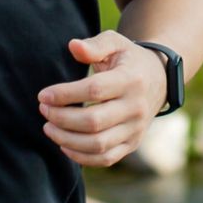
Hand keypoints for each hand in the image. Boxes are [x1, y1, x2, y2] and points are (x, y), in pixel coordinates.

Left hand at [36, 30, 169, 167]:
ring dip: (67, 139)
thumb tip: (73, 46)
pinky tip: (64, 144)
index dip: (65, 94)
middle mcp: (136, 107)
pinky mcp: (133, 143)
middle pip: (94, 122)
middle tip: (44, 110)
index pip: (94, 91)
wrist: (159, 80)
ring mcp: (136, 129)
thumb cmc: (128, 60)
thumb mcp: (116, 43)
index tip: (43, 95)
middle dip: (62, 118)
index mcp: (131, 80)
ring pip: (98, 144)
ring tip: (49, 127)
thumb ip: (95, 45)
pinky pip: (105, 158)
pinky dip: (81, 157)